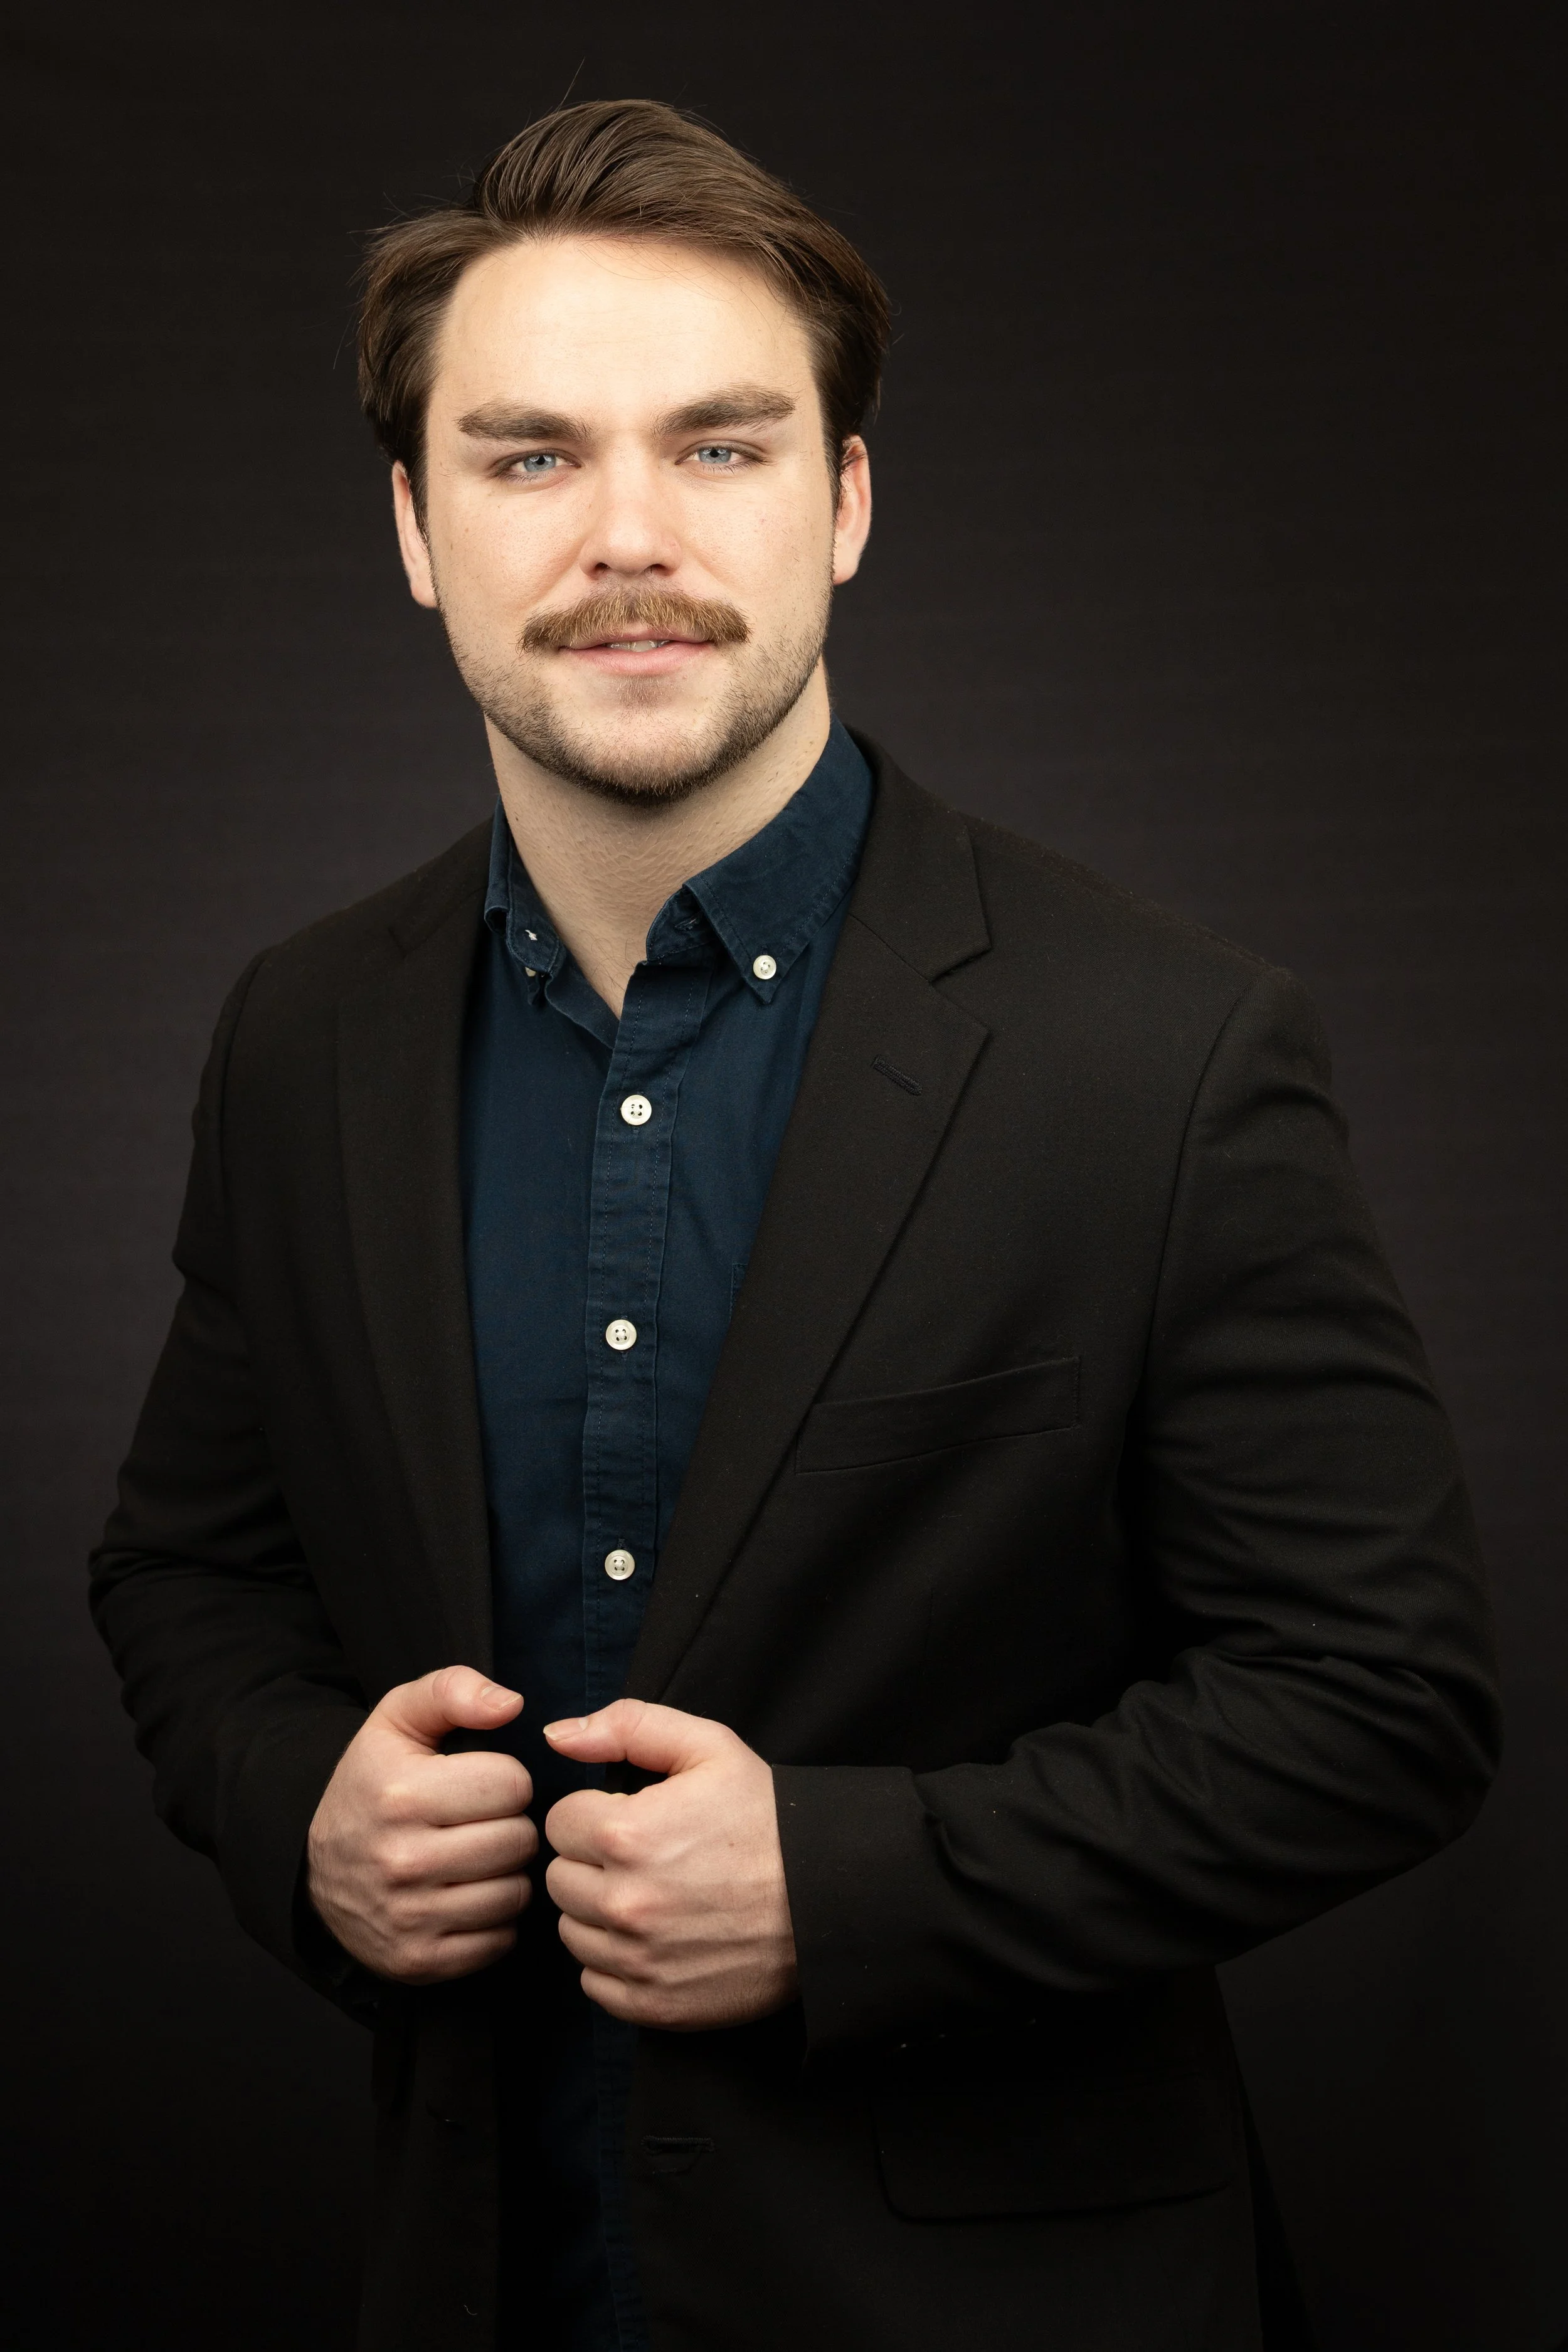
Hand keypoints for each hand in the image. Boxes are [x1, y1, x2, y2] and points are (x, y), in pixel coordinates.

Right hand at [306, 1666, 534, 1983]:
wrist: (316, 1869)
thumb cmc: (374, 1783)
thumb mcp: (398, 1719)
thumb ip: (453, 1689)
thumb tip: (511, 1704)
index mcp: (401, 1795)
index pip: (512, 1784)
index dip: (504, 1779)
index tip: (478, 1784)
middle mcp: (402, 1860)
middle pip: (519, 1840)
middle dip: (510, 1825)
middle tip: (480, 1823)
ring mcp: (409, 1918)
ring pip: (516, 1892)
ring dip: (506, 1874)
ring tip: (476, 1857)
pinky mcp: (419, 1962)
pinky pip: (500, 1940)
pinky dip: (494, 1920)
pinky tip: (466, 1896)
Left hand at [543, 1700, 796, 2029]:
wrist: (828, 1897)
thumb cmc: (767, 1819)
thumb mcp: (709, 1748)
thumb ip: (627, 1726)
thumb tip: (557, 1736)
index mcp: (627, 1834)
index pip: (559, 1823)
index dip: (594, 1815)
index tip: (631, 1819)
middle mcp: (623, 1903)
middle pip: (560, 1879)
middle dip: (592, 1863)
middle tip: (643, 1858)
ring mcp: (637, 1960)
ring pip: (572, 1932)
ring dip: (599, 1914)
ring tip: (653, 1896)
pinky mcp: (653, 2005)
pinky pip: (594, 1982)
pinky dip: (616, 1963)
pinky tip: (656, 1938)